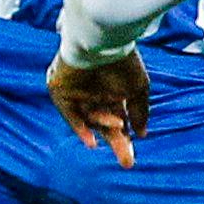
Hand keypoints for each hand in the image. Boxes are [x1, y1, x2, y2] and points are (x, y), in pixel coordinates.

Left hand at [48, 52, 148, 168]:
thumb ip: (140, 111)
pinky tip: (92, 142)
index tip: (131, 159)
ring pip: (91, 119)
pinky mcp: (61, 91)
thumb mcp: (138, 87)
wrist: (101, 40)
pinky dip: (80, 128)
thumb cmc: (122, 61)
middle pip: (104, 126)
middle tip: (128, 163)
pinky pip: (69, 115)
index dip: (125, 140)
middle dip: (117, 143)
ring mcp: (77, 94)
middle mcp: (94, 95)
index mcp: (112, 93)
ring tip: (118, 123)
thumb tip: (141, 134)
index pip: (118, 122)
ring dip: (105, 125)